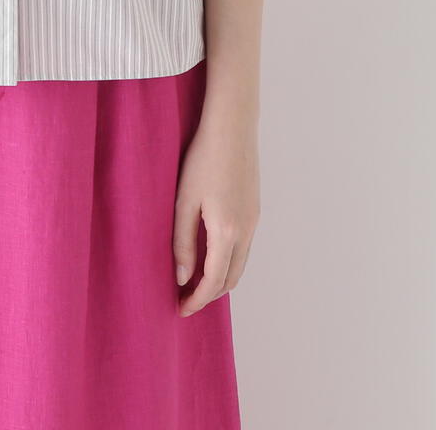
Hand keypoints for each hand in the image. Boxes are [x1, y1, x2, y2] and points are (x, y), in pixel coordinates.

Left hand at [172, 109, 259, 316]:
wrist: (232, 127)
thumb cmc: (202, 159)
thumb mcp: (184, 201)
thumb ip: (183, 242)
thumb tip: (182, 278)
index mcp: (227, 232)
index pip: (213, 281)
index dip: (197, 300)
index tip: (180, 310)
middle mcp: (246, 231)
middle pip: (231, 279)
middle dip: (210, 295)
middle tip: (186, 300)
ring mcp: (254, 220)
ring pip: (240, 264)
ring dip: (220, 279)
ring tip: (195, 281)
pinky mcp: (255, 209)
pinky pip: (244, 248)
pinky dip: (229, 261)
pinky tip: (211, 254)